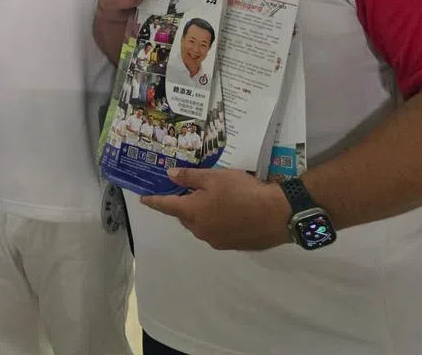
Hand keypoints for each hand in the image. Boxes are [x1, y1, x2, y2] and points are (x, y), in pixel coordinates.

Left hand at [140, 167, 290, 250]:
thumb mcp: (214, 177)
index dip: (154, 201)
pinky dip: (216, 222)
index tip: (143, 200)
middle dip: (183, 205)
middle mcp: (199, 230)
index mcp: (191, 212)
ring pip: (200, 225)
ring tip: (212, 200)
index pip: (166, 206)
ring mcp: (216, 240)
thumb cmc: (242, 191)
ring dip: (201, 214)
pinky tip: (228, 212)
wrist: (278, 215)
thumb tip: (169, 176)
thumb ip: (189, 177)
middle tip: (188, 191)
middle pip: (184, 216)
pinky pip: (216, 231)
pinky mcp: (232, 245)